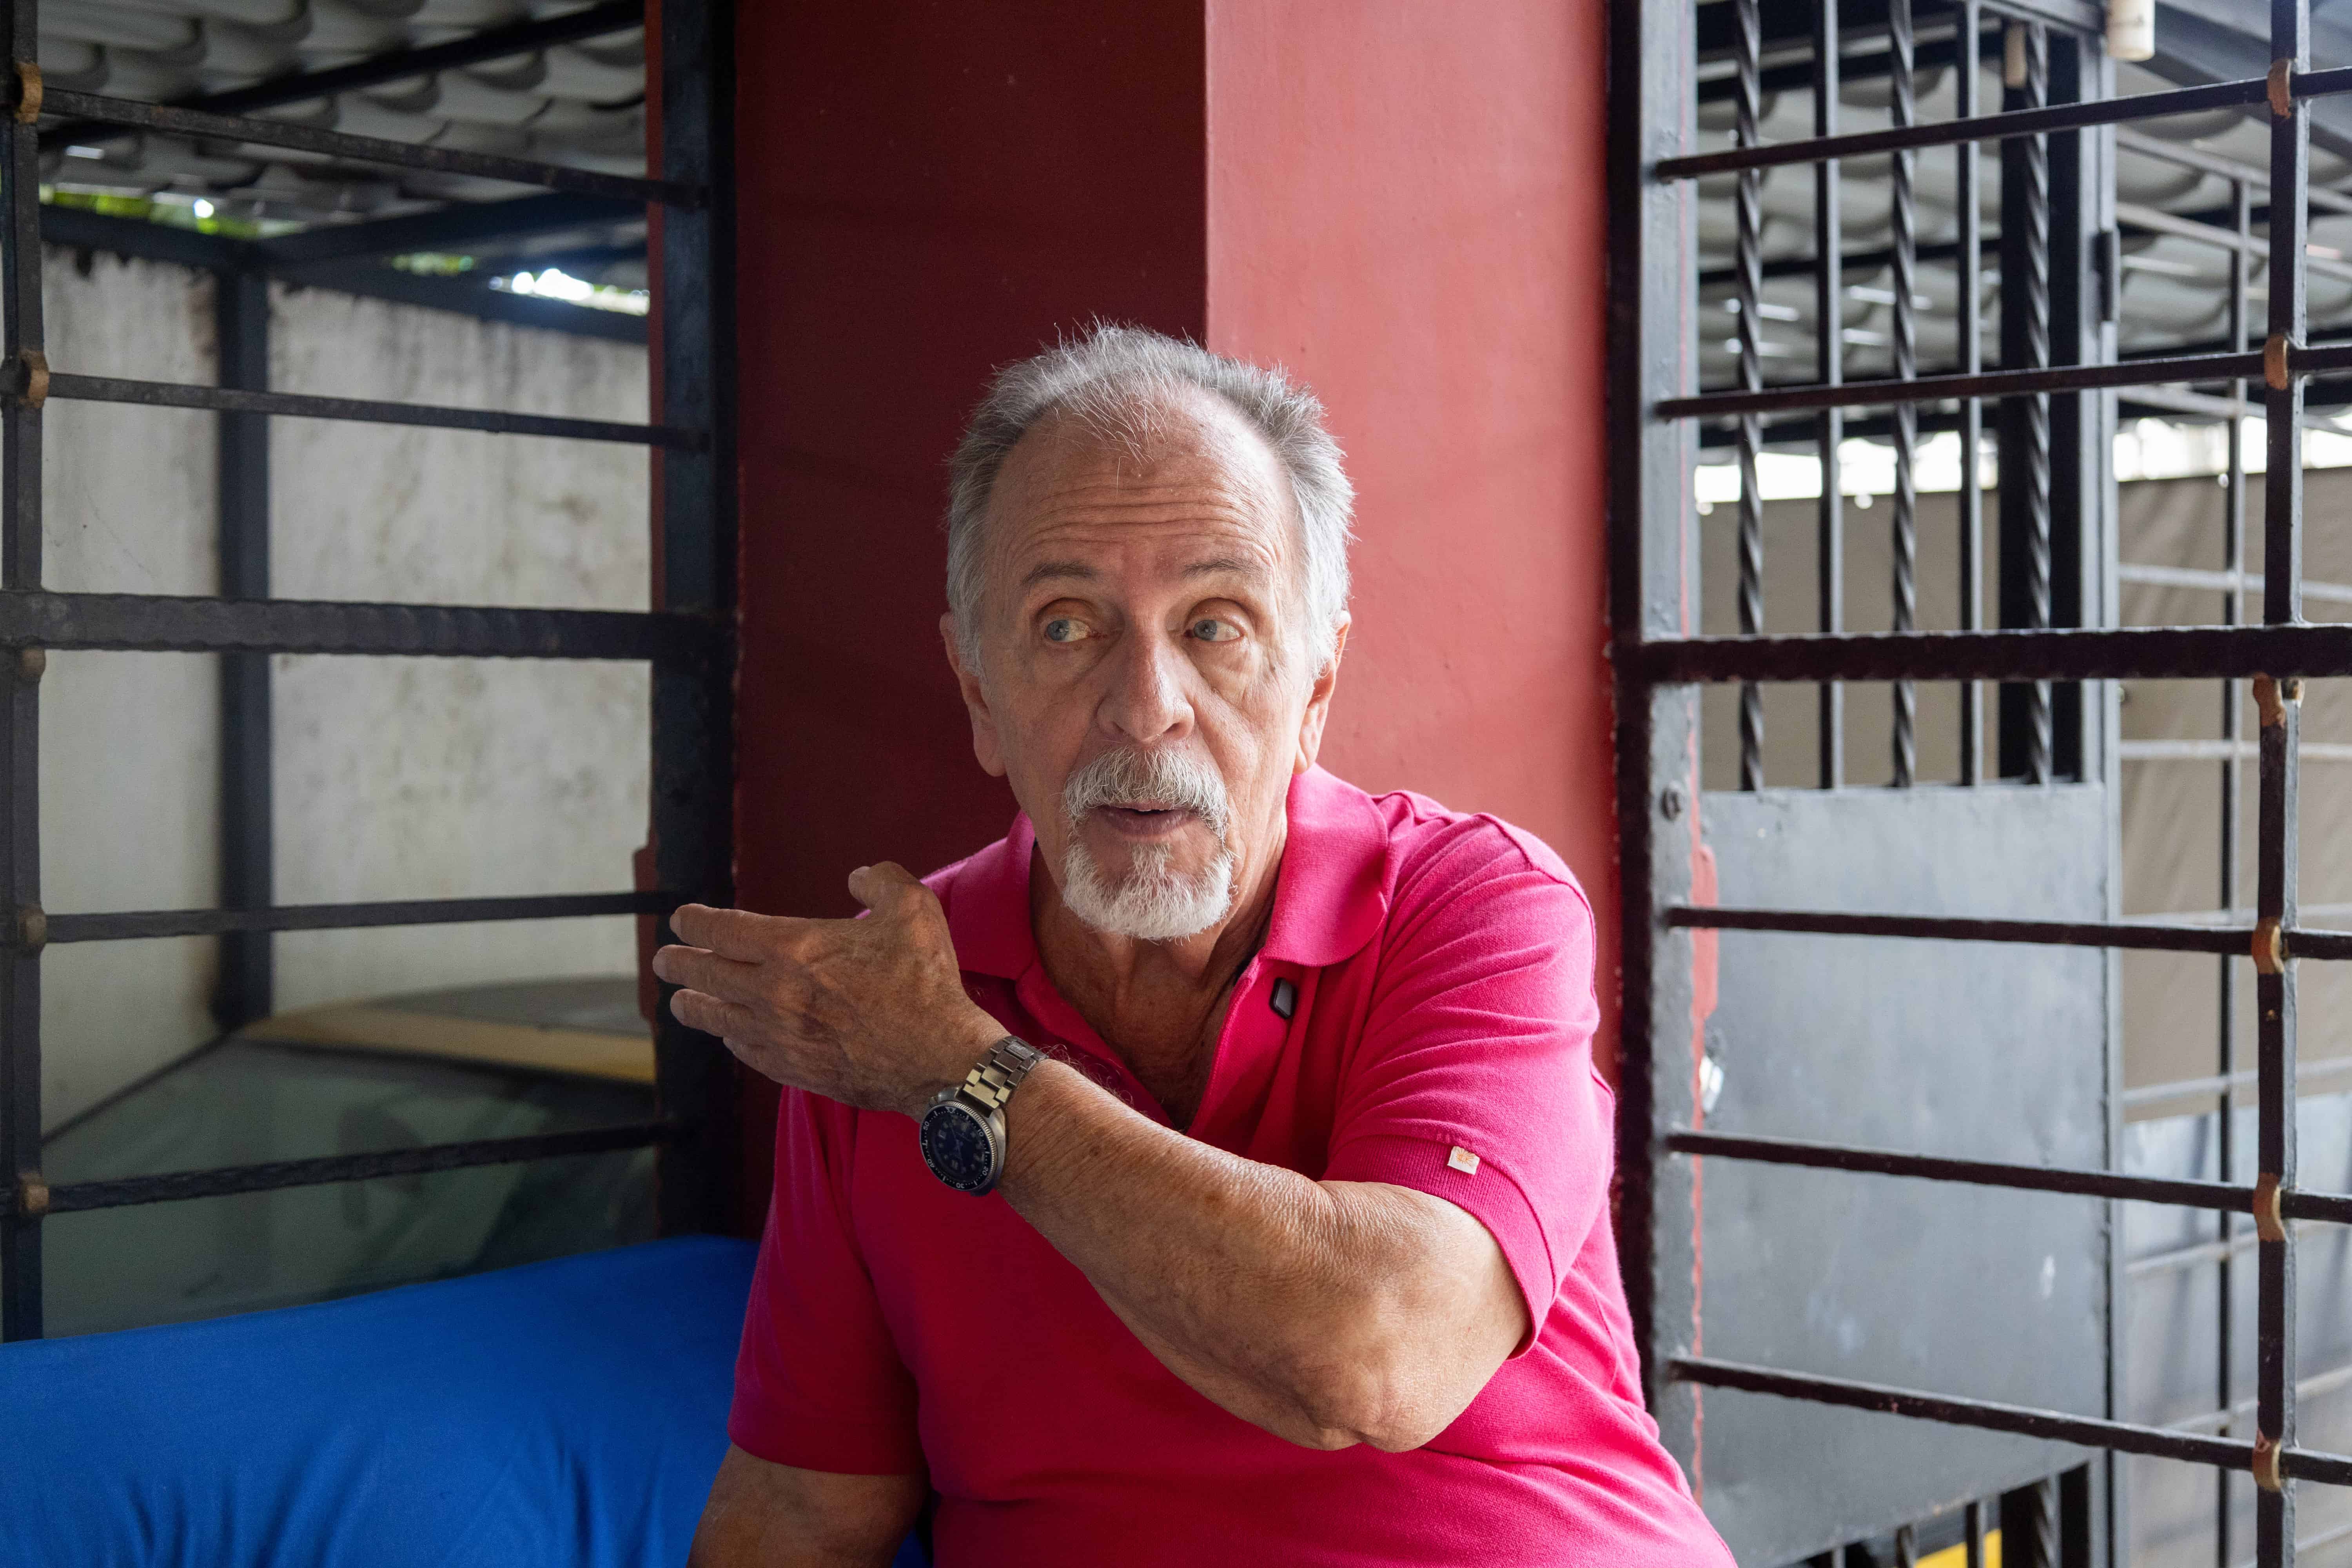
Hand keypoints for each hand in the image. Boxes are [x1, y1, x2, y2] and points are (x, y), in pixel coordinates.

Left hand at [651, 863, 1005, 1116]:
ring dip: (692, 1004)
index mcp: (794, 948)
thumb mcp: (913, 910)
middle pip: (704, 974)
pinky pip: (744, 1050)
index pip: (720, 930)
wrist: (937, 1059)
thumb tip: (859, 876)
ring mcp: (778, 1035)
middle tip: (665, 960)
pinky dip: (731, 1037)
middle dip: (678, 963)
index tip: (681, 920)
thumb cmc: (925, 983)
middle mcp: (773, 993)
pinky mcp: (791, 1069)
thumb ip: (881, 881)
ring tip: (680, 1000)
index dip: (693, 922)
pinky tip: (730, 1034)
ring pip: (714, 1018)